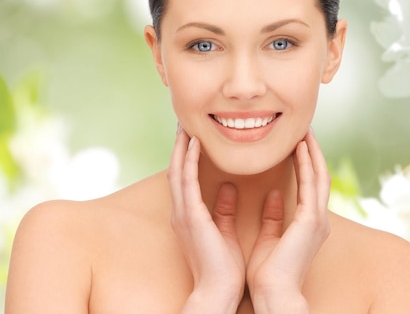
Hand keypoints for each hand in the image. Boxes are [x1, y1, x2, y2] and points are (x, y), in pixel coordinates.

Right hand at [168, 126, 244, 312]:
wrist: (219, 291)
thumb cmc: (223, 266)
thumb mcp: (224, 230)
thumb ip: (223, 209)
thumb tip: (228, 187)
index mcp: (190, 215)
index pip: (186, 178)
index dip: (188, 155)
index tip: (194, 135)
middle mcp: (182, 212)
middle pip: (178, 170)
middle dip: (180, 146)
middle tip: (184, 122)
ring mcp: (183, 214)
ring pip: (178, 171)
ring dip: (181, 147)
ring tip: (186, 124)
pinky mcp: (191, 217)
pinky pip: (187, 182)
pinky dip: (189, 161)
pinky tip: (194, 144)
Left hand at [247, 128, 330, 312]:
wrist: (274, 294)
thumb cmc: (269, 274)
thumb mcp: (270, 239)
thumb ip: (274, 216)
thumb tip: (275, 195)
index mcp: (310, 224)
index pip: (311, 185)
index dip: (307, 163)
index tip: (298, 143)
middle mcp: (319, 219)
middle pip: (320, 176)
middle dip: (313, 151)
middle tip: (305, 129)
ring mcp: (318, 219)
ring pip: (319, 175)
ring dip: (312, 151)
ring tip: (305, 130)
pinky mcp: (311, 220)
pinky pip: (310, 185)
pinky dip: (307, 164)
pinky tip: (299, 147)